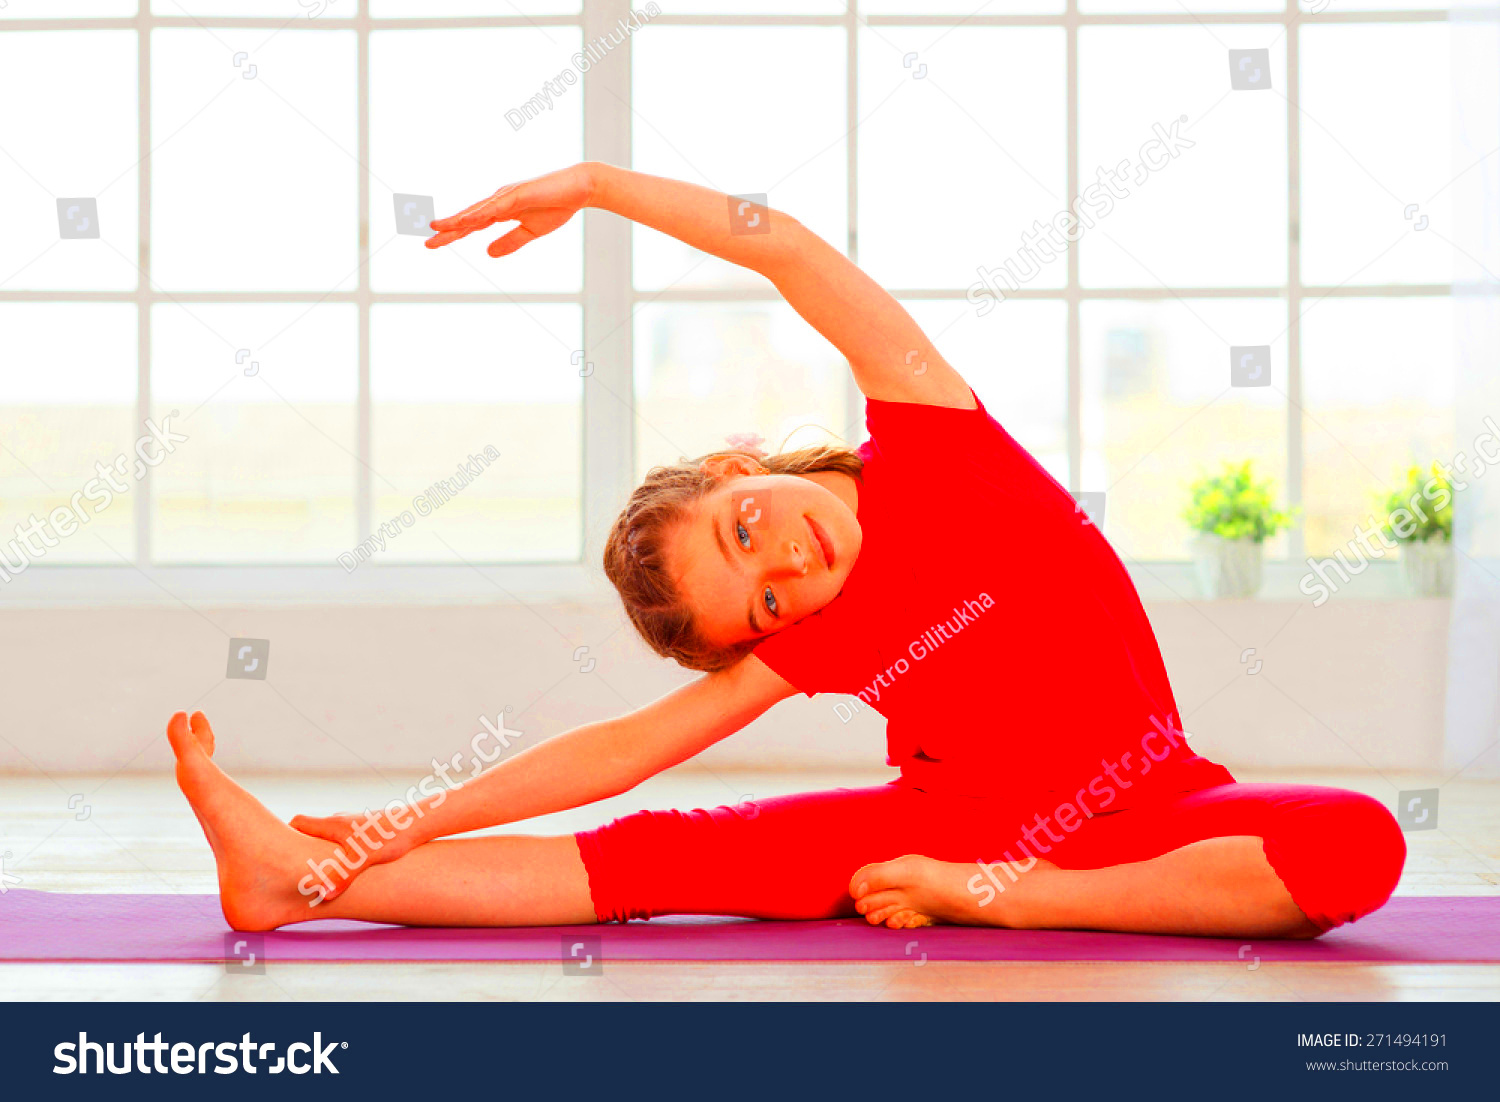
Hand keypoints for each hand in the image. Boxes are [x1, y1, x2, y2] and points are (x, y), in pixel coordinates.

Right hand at [289, 806, 423, 901]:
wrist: (418, 823)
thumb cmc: (391, 836)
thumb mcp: (364, 859)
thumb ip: (343, 876)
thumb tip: (324, 895)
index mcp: (332, 824)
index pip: (297, 822)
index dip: (284, 835)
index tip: (277, 854)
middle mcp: (339, 822)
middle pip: (309, 832)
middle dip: (299, 849)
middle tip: (292, 870)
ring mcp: (352, 825)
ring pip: (327, 838)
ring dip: (319, 852)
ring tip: (316, 873)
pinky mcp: (365, 831)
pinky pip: (342, 842)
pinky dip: (336, 853)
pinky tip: (344, 869)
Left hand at [424, 162, 595, 257]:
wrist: (580, 189)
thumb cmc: (557, 207)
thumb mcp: (531, 232)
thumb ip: (510, 242)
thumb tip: (488, 253)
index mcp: (501, 211)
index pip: (472, 226)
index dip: (452, 234)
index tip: (432, 243)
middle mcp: (498, 201)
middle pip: (468, 218)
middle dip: (447, 229)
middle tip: (427, 241)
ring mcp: (507, 196)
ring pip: (477, 212)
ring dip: (457, 220)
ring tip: (437, 227)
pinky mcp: (518, 194)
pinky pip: (495, 207)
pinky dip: (479, 214)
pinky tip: (466, 221)